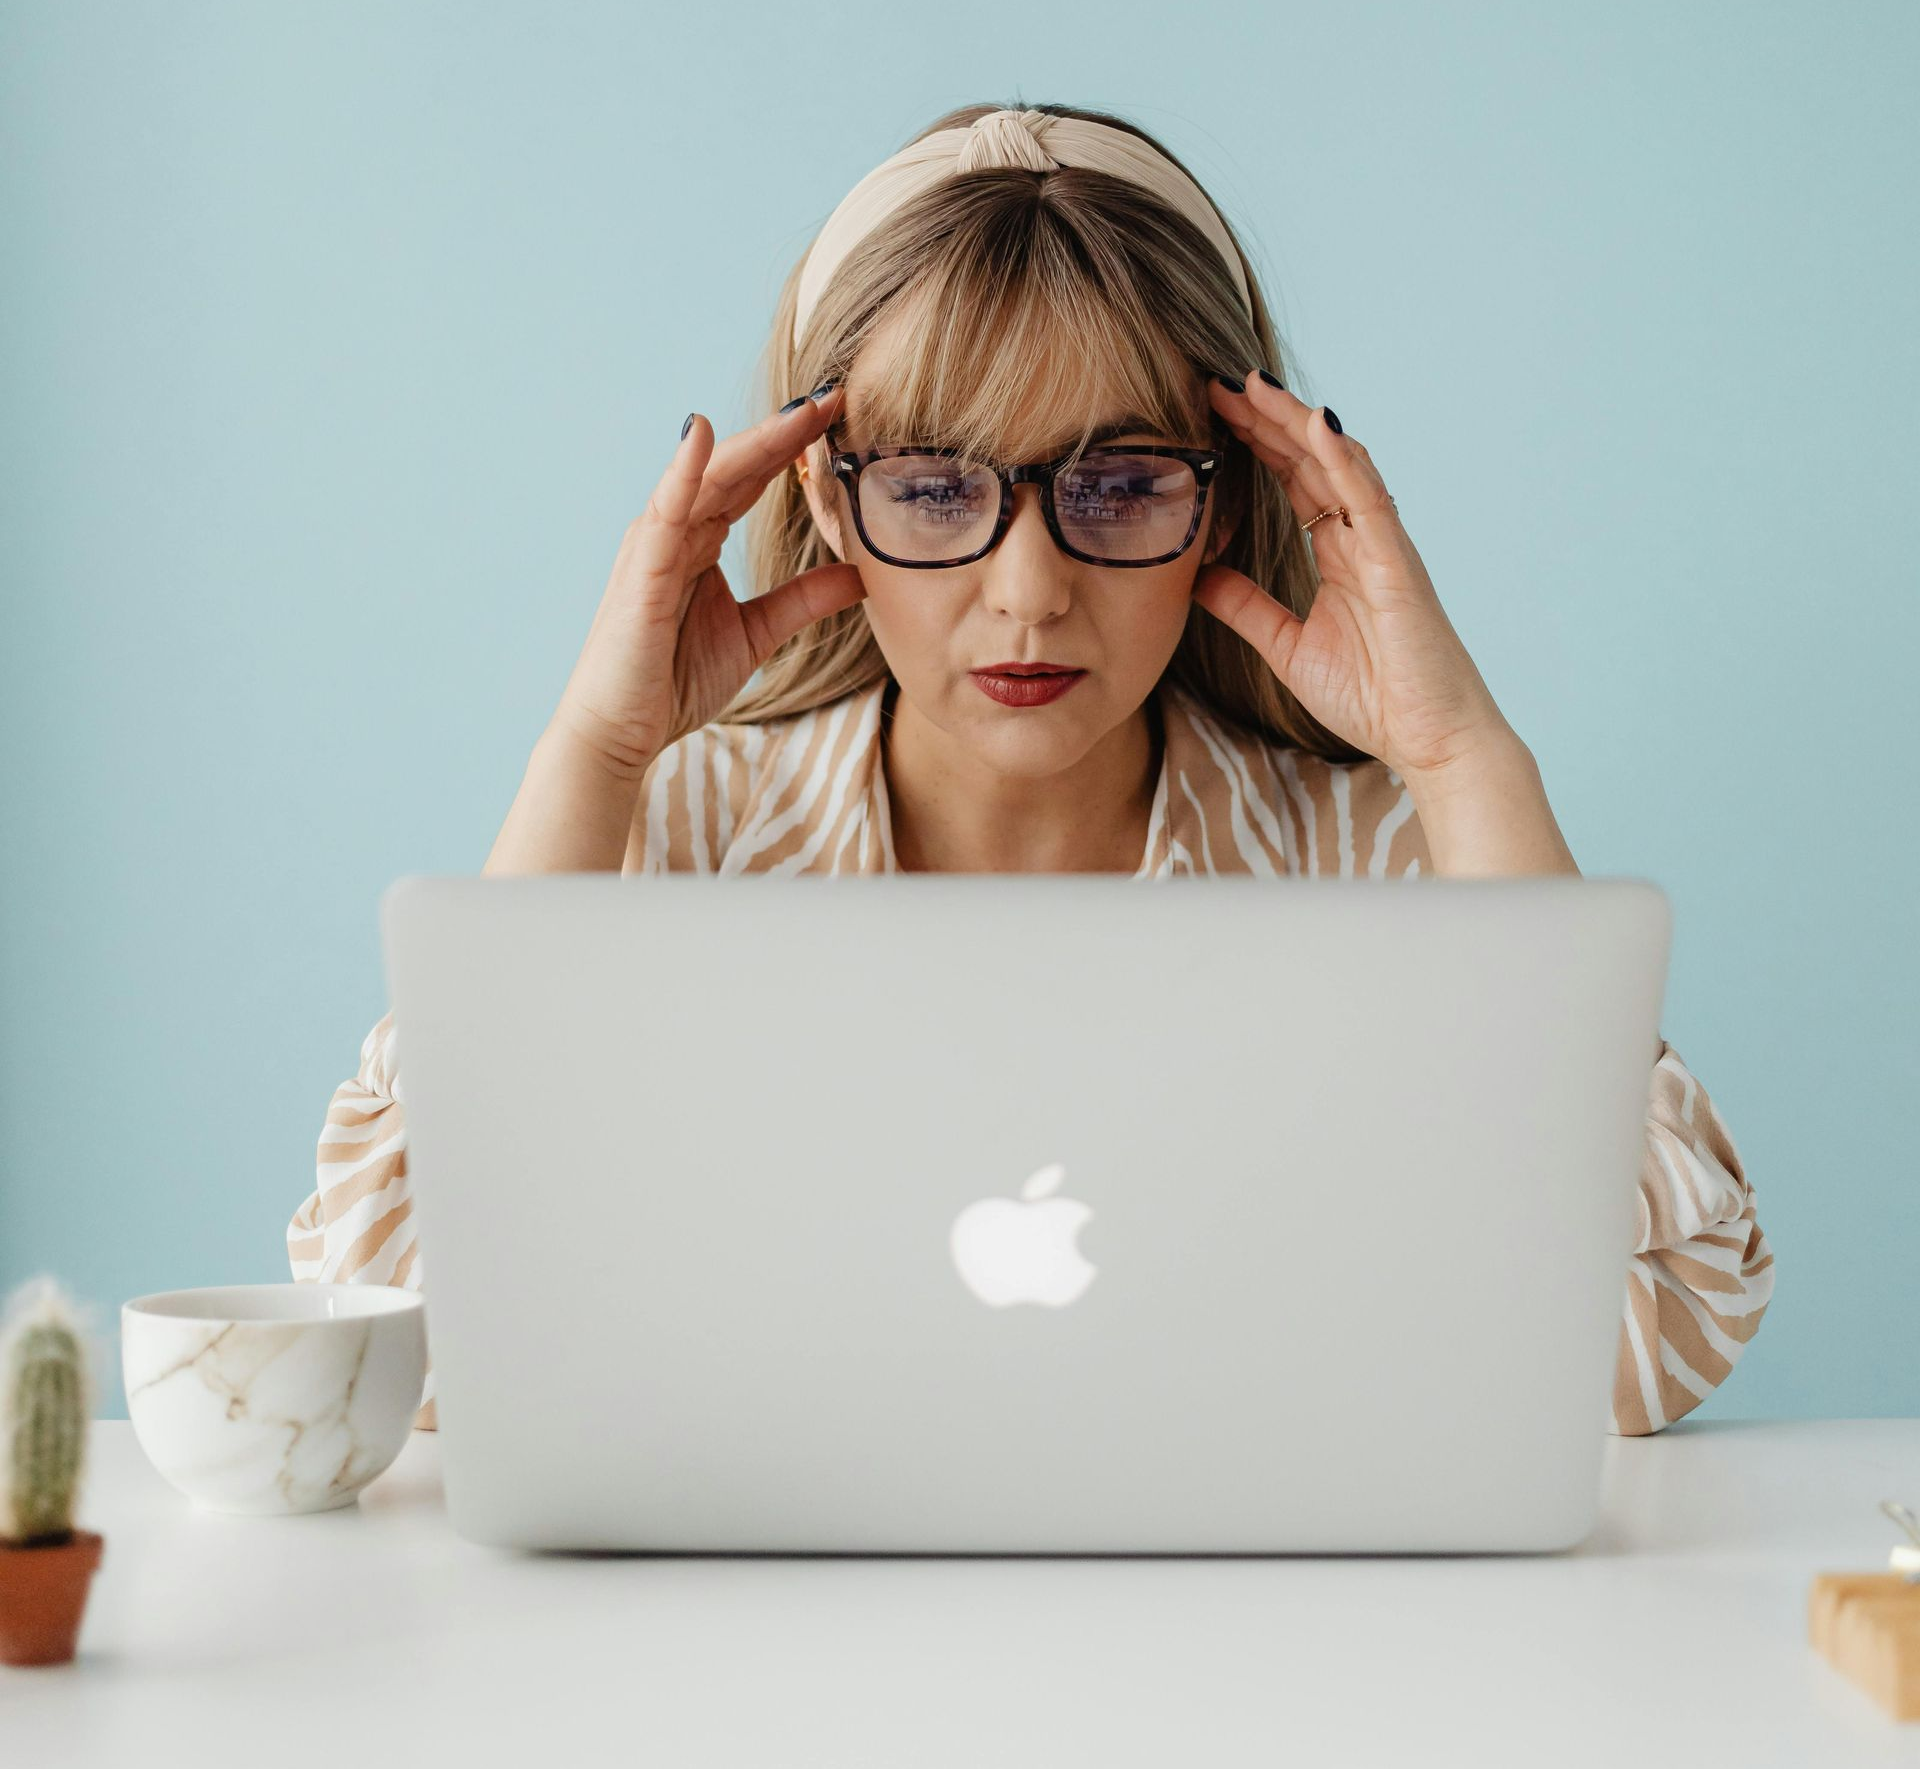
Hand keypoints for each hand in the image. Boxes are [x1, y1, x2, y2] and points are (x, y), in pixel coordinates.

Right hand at [550, 385, 866, 780]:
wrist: (621, 731)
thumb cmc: (672, 681)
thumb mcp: (757, 633)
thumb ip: (803, 599)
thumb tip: (859, 575)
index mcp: (699, 538)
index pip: (753, 478)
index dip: (795, 446)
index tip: (842, 415)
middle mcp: (674, 530)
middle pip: (736, 465)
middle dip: (785, 430)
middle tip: (836, 394)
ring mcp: (653, 545)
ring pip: (708, 477)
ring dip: (754, 441)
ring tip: (801, 410)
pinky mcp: (639, 572)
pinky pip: (663, 512)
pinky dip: (682, 472)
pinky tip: (703, 436)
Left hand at [1191, 372, 1511, 781]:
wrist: (1427, 739)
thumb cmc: (1373, 697)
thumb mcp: (1287, 646)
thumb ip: (1246, 608)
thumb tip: (1199, 576)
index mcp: (1338, 554)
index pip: (1293, 481)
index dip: (1257, 444)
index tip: (1213, 413)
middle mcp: (1361, 538)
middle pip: (1310, 461)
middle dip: (1266, 419)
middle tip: (1218, 382)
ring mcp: (1382, 545)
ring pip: (1338, 464)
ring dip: (1297, 422)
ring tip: (1254, 385)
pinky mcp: (1397, 563)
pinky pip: (1367, 498)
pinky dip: (1341, 458)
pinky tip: (1314, 424)